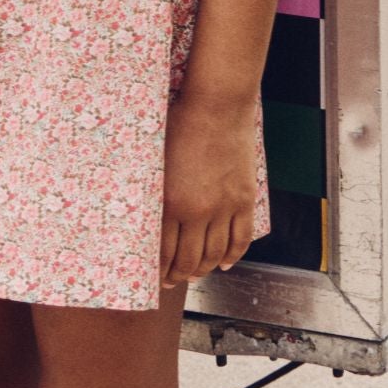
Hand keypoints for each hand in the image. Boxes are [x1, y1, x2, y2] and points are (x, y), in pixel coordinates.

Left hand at [160, 91, 258, 287]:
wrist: (216, 105)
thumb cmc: (180, 124)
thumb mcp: (154, 157)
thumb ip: (152, 190)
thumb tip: (143, 215)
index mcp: (170, 201)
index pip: (162, 252)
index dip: (158, 271)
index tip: (154, 280)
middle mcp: (198, 211)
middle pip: (189, 259)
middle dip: (178, 276)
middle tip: (172, 282)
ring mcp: (224, 207)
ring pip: (215, 254)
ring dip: (203, 269)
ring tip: (194, 273)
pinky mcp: (244, 200)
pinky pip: (241, 239)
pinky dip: (233, 256)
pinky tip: (223, 264)